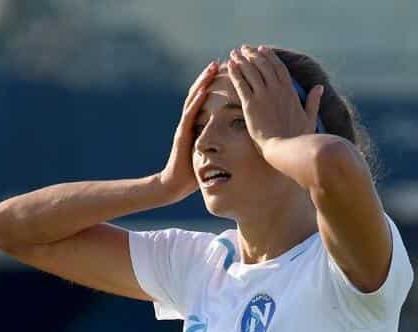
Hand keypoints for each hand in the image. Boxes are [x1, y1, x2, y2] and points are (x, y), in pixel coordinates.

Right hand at [157, 61, 221, 200]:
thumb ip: (221, 142)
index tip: (230, 71)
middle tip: (223, 61)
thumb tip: (241, 137)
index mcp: (198, 123)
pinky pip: (189, 114)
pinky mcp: (181, 133)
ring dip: (203, 81)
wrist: (176, 184)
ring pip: (193, 98)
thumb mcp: (212, 153)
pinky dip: (196, 100)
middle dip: (210, 76)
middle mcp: (190, 120)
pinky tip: (202, 90)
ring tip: (212, 67)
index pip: (208, 98)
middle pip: (200, 92)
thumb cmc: (195, 171)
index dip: (217, 84)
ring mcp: (184, 125)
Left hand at [226, 45, 323, 145]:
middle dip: (252, 54)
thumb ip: (313, 101)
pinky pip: (241, 84)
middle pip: (263, 65)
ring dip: (241, 60)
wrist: (286, 150)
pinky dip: (235, 73)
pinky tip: (230, 66)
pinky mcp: (251, 105)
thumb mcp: (310, 118)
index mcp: (290, 91)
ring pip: (250, 71)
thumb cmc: (299, 139)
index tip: (262, 49)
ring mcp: (263, 96)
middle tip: (244, 48)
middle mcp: (277, 90)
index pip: (278, 67)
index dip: (269, 56)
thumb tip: (320, 87)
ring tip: (234, 54)